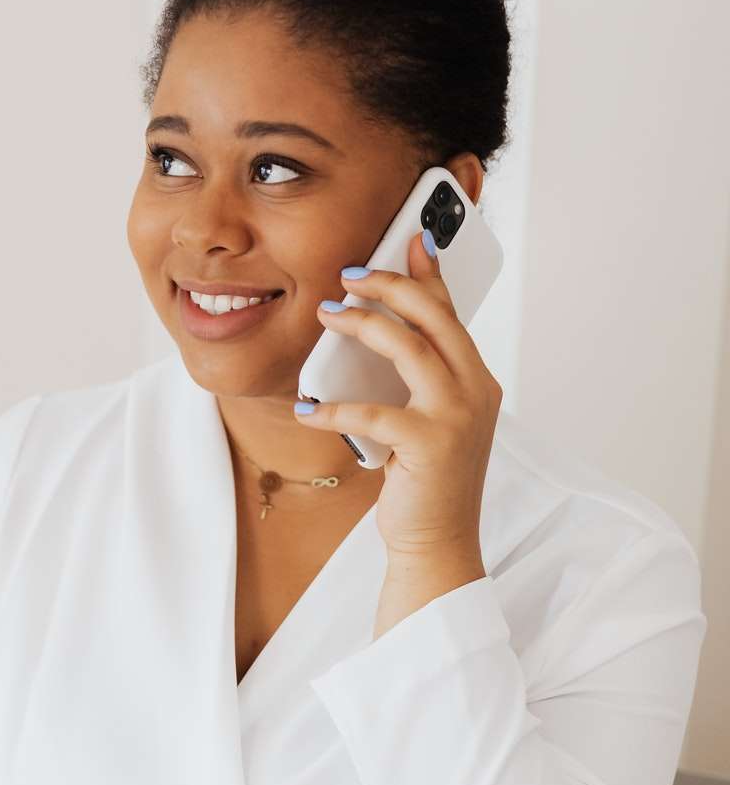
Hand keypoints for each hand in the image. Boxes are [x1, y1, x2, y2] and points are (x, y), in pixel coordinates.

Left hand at [299, 228, 501, 560]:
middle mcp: (475, 391)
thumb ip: (416, 382)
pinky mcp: (430, 445)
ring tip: (328, 315)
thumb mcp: (426, 423)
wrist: (438, 545)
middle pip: (433, 316)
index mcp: (476, 382)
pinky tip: (306, 408)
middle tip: (350, 276)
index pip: (451, 314)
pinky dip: (334, 407)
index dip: (428, 274)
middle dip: (389, 285)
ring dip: (363, 324)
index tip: (408, 239)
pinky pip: (373, 412)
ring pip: (410, 347)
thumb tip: (376, 337)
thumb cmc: (425, 485)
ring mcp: (457, 416)